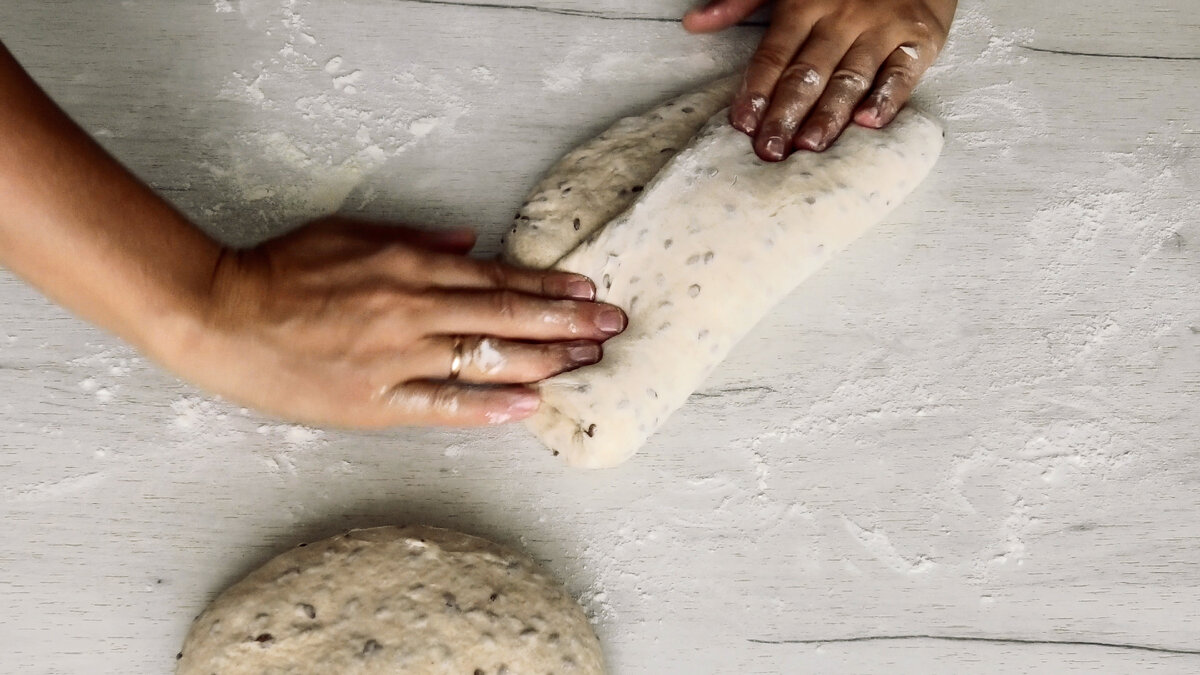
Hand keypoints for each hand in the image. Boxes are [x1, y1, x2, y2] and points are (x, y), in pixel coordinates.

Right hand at [170, 217, 626, 427]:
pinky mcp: (374, 399)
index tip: (589, 290)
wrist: (220, 313)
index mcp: (408, 268)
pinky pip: (440, 405)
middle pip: (507, 317)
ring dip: (544, 361)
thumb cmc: (281, 269)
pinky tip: (528, 408)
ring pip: (485, 359)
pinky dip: (487, 407)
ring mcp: (396, 358)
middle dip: (567, 323)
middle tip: (614, 328)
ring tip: (588, 363)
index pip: (496, 279)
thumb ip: (414, 238)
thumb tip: (469, 240)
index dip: (548, 285)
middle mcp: (413, 310)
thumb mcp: (349, 232)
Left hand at [684, 0, 955, 159]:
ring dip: (829, 114)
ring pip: (850, 77)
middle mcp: (843, 16)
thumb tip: (694, 24)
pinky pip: (902, 72)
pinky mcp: (921, 37)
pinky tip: (868, 123)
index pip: (774, 54)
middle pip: (808, 72)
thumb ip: (742, 1)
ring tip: (809, 146)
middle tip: (769, 150)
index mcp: (805, 3)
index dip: (756, 89)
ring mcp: (882, 27)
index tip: (742, 124)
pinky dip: (887, 98)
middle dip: (786, 114)